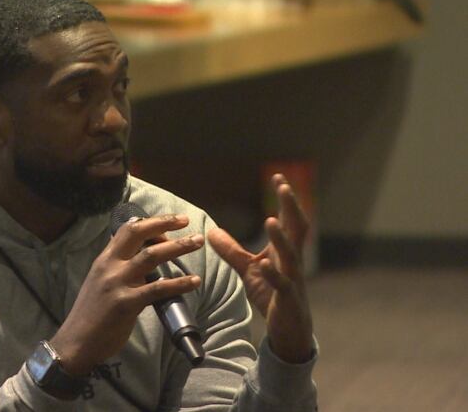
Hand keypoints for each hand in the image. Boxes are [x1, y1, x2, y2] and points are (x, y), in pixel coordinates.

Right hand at [51, 214, 203, 375]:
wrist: (76, 342)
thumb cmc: (91, 314)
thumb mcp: (99, 282)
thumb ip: (117, 268)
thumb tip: (137, 255)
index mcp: (104, 260)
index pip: (127, 230)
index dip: (150, 222)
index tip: (170, 221)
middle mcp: (109, 266)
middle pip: (138, 233)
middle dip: (164, 223)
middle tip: (185, 220)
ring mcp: (117, 284)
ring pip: (151, 256)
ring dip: (178, 246)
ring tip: (197, 242)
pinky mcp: (126, 304)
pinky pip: (158, 289)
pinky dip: (179, 283)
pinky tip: (194, 281)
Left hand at [207, 174, 313, 362]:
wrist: (288, 331)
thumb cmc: (273, 296)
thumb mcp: (249, 269)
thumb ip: (232, 250)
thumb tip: (211, 231)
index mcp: (285, 252)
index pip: (289, 219)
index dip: (285, 200)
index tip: (278, 177)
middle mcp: (293, 262)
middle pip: (298, 230)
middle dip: (292, 208)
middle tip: (284, 187)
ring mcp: (293, 280)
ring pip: (291, 255)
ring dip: (281, 238)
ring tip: (270, 220)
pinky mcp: (288, 300)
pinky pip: (282, 285)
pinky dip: (274, 274)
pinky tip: (264, 264)